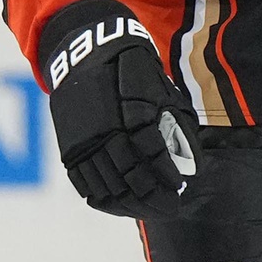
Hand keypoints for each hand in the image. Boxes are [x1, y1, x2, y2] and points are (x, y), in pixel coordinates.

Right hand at [39, 0, 195, 218]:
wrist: (83, 51)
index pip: (153, 155)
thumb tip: (192, 159)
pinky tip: (121, 207)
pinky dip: (105, 201)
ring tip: (151, 211)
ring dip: (132, 205)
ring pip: (108, 186)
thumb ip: (174, 122)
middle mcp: (105, 130)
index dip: (168, 176)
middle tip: (171, 207)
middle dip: (154, 198)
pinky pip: (85, 185)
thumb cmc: (130, 68)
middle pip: (131, 176)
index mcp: (130, 111)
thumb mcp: (158, 85)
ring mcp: (84, 141)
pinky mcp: (69, 148)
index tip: (181, 188)